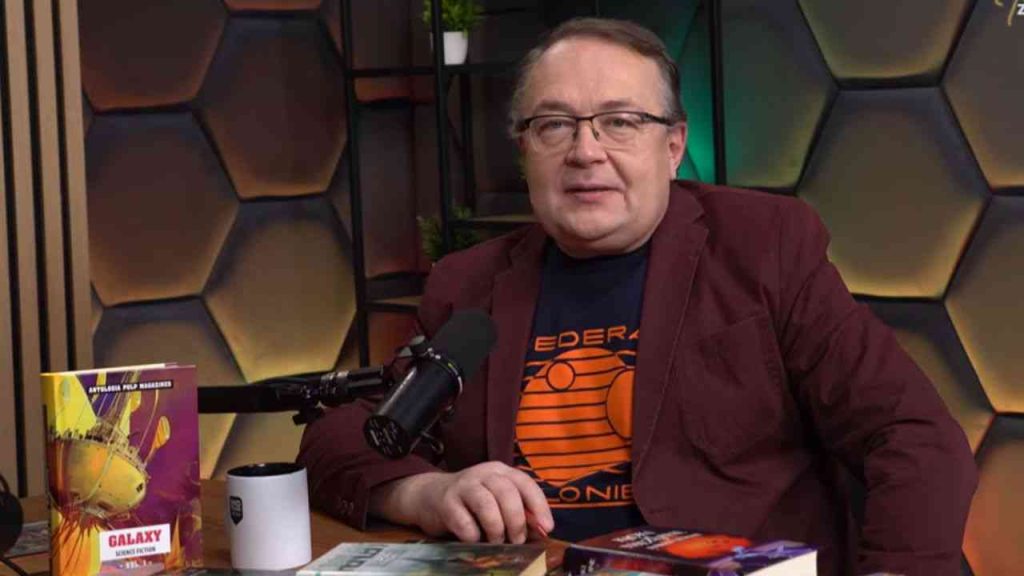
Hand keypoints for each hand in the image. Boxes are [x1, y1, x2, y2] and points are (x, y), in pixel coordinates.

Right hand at [373, 461, 554, 543]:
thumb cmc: (470, 502)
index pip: (525, 483)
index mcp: (500, 471)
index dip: (539, 506)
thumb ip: (518, 510)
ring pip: (486, 505)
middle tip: (517, 540)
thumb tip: (542, 529)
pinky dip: (474, 536)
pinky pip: (464, 523)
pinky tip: (474, 538)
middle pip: (507, 493)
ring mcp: (463, 486)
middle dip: (516, 521)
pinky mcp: (446, 503)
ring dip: (496, 529)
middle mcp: (483, 473)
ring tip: (497, 541)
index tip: (547, 527)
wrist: (428, 496)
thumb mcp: (496, 499)